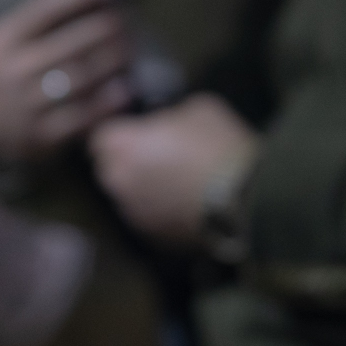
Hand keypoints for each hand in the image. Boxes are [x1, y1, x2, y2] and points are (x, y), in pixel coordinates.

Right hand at [0, 0, 134, 160]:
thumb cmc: (11, 69)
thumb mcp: (13, 36)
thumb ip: (48, 11)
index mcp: (5, 37)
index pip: (48, 6)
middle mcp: (12, 69)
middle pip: (75, 41)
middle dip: (109, 28)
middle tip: (127, 24)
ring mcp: (24, 106)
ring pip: (82, 77)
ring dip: (115, 62)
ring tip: (130, 53)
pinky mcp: (40, 137)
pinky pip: (83, 116)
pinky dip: (108, 102)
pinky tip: (124, 89)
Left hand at [88, 93, 256, 244]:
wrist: (245, 199)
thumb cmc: (218, 147)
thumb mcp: (195, 109)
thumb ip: (167, 115)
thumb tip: (165, 122)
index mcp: (121, 146)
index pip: (101, 137)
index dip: (120, 133)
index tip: (138, 131)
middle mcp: (117, 182)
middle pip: (109, 168)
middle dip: (126, 160)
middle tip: (157, 153)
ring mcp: (133, 213)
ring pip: (127, 195)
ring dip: (142, 186)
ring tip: (174, 180)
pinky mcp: (151, 237)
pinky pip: (147, 217)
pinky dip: (158, 210)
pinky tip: (183, 202)